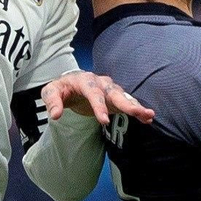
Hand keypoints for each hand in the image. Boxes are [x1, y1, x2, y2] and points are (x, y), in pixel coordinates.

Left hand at [40, 71, 154, 126]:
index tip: (103, 121)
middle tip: (136, 112)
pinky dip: (137, 110)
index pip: (93, 93)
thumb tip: (56, 115)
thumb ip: (52, 101)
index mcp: (85, 79)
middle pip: (114, 92)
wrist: (70, 86)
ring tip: (149, 115)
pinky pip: (127, 104)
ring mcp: (109, 90)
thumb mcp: (51, 91)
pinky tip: (147, 118)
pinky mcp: (114, 99)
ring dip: (136, 106)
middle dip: (126, 102)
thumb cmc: (62, 89)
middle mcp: (100, 83)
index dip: (99, 106)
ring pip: (124, 97)